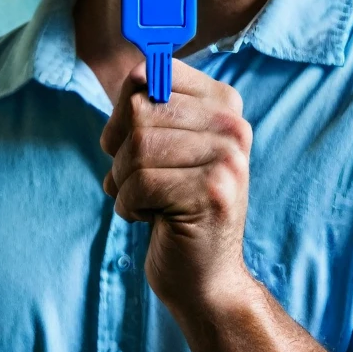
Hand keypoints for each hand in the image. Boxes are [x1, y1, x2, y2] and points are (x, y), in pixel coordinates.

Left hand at [99, 60, 252, 314]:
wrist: (207, 278)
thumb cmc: (176, 205)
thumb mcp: (169, 147)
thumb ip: (153, 108)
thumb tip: (132, 75)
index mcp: (224, 103)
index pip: (152, 74)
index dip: (123, 110)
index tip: (130, 139)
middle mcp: (232, 125)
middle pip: (139, 112)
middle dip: (119, 152)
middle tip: (132, 179)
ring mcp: (227, 159)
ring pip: (137, 148)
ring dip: (123, 182)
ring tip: (143, 200)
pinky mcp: (212, 194)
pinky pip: (140, 184)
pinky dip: (128, 205)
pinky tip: (150, 218)